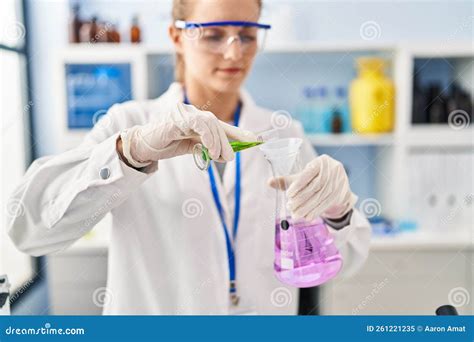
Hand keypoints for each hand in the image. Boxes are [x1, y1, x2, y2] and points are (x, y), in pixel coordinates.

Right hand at [121, 103, 256, 166]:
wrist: (143, 146)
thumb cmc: (166, 145)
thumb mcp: (191, 146)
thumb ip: (207, 146)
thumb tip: (227, 154)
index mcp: (197, 119)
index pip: (220, 124)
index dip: (238, 132)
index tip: (254, 140)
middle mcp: (192, 112)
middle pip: (217, 124)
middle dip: (228, 141)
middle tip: (230, 158)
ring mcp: (184, 112)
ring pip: (210, 123)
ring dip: (218, 142)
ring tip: (219, 157)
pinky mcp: (176, 117)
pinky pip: (198, 123)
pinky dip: (208, 136)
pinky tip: (209, 149)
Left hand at [269, 154, 356, 220]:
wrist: (338, 184)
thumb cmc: (315, 178)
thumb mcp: (303, 176)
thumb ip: (287, 180)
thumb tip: (269, 182)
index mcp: (322, 161)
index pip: (309, 173)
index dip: (298, 184)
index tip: (288, 194)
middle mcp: (332, 170)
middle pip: (314, 187)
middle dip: (301, 198)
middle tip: (289, 206)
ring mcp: (338, 182)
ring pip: (320, 197)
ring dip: (306, 207)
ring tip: (295, 214)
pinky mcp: (341, 194)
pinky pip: (326, 204)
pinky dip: (315, 211)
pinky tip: (306, 216)